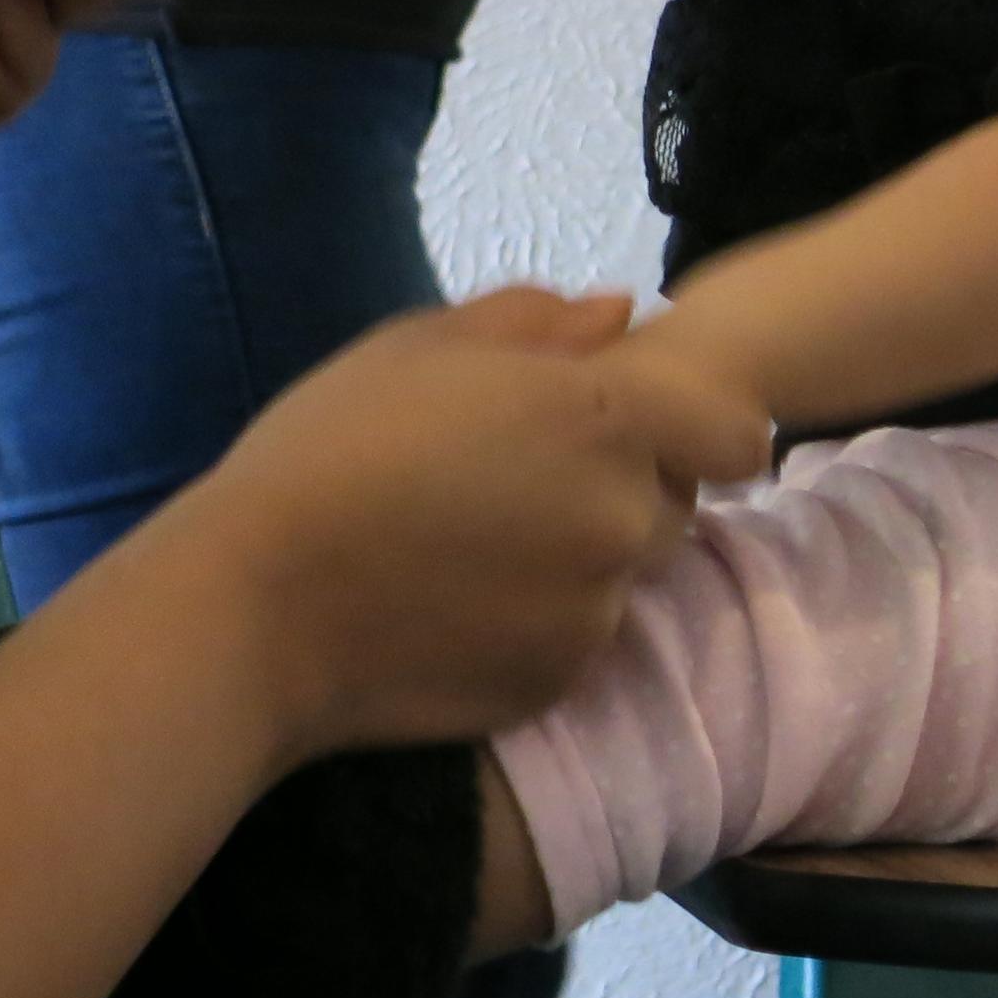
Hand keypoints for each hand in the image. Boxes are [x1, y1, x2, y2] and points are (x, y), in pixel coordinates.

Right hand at [166, 285, 770, 764]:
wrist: (259, 604)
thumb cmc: (327, 449)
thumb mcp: (414, 346)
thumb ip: (534, 321)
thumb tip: (618, 316)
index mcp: (602, 417)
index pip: (738, 434)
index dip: (694, 427)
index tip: (635, 429)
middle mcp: (623, 518)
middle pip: (675, 502)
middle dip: (620, 487)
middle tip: (511, 483)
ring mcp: (596, 611)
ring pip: (622, 575)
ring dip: (575, 558)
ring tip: (467, 547)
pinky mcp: (558, 681)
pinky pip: (576, 640)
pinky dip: (534, 622)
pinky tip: (450, 604)